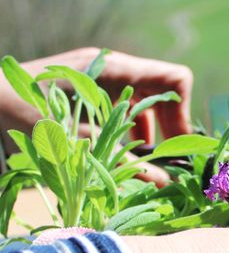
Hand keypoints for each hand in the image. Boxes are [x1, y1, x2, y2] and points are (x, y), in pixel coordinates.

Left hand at [0, 47, 193, 184]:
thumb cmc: (22, 113)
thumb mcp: (75, 142)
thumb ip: (122, 161)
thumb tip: (163, 183)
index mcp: (115, 69)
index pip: (175, 80)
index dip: (183, 112)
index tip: (177, 146)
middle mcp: (113, 69)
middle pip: (164, 94)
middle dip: (169, 129)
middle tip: (166, 163)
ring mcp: (101, 79)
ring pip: (145, 105)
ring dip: (149, 134)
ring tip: (141, 165)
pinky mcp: (90, 93)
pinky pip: (123, 110)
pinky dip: (129, 134)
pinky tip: (119, 157)